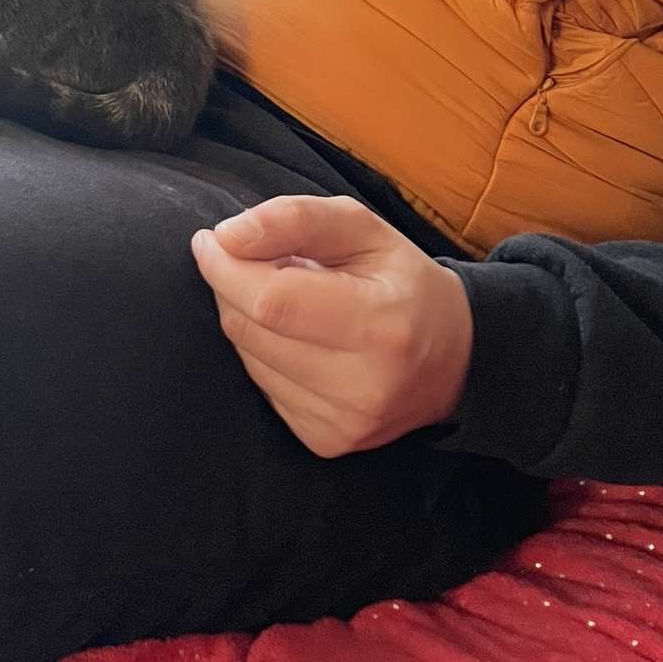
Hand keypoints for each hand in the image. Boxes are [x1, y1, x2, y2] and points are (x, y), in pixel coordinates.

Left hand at [190, 194, 473, 459]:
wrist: (453, 360)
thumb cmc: (401, 281)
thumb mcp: (363, 228)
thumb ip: (294, 219)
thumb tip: (226, 238)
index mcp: (382, 324)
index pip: (272, 301)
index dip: (226, 267)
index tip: (210, 239)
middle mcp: (364, 386)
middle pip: (252, 330)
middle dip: (232, 286)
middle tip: (250, 259)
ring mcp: (344, 424)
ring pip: (249, 358)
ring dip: (247, 318)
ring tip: (286, 296)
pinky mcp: (326, 441)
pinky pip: (262, 386)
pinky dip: (264, 353)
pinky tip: (296, 336)